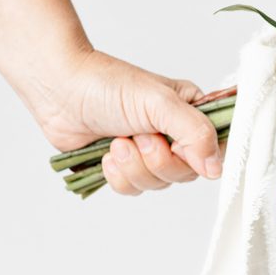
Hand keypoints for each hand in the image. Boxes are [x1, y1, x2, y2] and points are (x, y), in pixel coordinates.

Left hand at [31, 49, 221, 195]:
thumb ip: (195, 132)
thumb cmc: (107, 84)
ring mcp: (148, 153)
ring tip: (117, 141)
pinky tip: (107, 154)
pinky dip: (118, 176)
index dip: (199, 156)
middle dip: (157, 160)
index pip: (216, 148)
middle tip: (139, 136)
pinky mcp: (124, 167)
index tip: (176, 145)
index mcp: (190, 113)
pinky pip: (134, 190)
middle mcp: (173, 135)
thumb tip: (215, 169)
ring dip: (134, 167)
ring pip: (159, 184)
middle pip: (186, 173)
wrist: (60, 90)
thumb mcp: (160, 103)